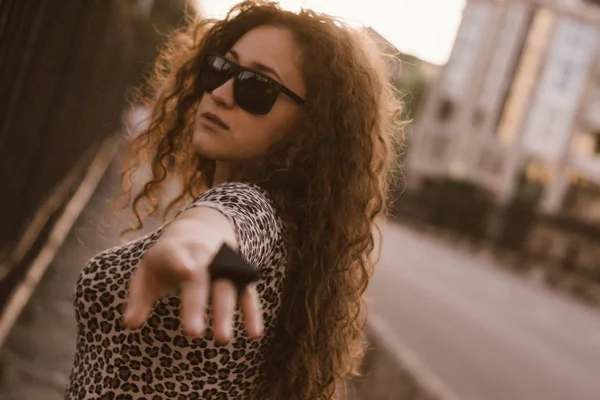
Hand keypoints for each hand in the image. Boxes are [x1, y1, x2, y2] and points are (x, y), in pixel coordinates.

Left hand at [122, 211, 263, 343]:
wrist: (200, 229)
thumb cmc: (167, 258)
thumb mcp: (148, 270)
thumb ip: (139, 297)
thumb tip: (130, 324)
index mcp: (176, 249)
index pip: (177, 255)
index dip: (181, 262)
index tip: (187, 271)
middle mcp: (203, 254)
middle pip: (202, 278)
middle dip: (197, 304)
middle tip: (192, 333)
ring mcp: (224, 264)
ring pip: (227, 287)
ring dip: (226, 313)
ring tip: (222, 339)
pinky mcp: (240, 275)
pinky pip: (247, 294)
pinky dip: (252, 313)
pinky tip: (254, 334)